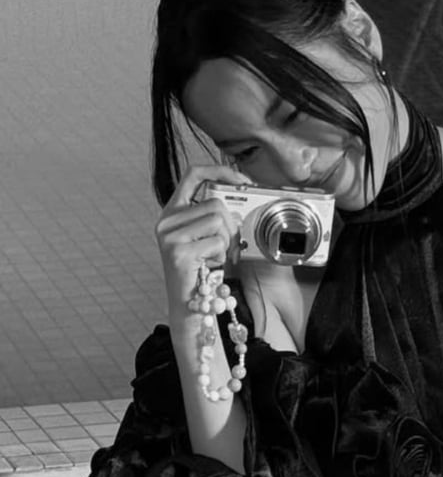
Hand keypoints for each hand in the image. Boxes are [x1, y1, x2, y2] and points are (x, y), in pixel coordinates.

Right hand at [154, 163, 251, 326]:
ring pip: (217, 221)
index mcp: (172, 212)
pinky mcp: (179, 252)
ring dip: (227, 242)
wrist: (189, 306)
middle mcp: (166, 220)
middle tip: (231, 246)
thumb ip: (215, 217)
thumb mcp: (206, 238)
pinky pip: (217, 242)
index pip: (193, 175)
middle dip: (231, 225)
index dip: (219, 170)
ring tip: (216, 257)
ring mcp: (170, 236)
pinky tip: (210, 266)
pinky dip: (222, 255)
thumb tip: (240, 202)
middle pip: (214, 203)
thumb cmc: (202, 272)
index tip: (241, 179)